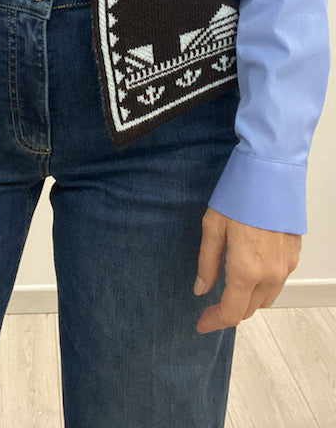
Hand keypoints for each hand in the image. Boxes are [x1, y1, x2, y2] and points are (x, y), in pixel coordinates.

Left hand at [193, 206, 301, 333]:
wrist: (272, 172)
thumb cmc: (239, 195)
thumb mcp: (212, 226)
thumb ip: (207, 263)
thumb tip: (201, 290)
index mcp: (246, 270)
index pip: (232, 312)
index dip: (214, 322)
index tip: (201, 323)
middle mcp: (270, 274)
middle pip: (249, 310)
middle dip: (229, 312)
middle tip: (210, 305)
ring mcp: (286, 266)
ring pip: (266, 298)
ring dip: (247, 300)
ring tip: (229, 287)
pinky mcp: (294, 255)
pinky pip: (278, 282)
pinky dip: (262, 285)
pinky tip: (249, 271)